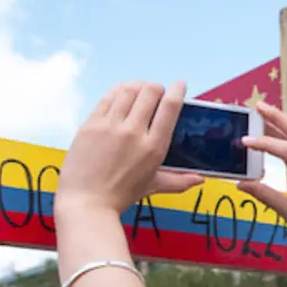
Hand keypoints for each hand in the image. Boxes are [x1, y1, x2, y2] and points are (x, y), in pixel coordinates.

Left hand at [56, 81, 204, 217]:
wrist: (86, 202)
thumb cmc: (120, 195)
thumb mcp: (153, 186)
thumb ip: (179, 181)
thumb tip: (200, 180)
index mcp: (154, 147)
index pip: (170, 107)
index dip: (177, 90)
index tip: (180, 85)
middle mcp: (133, 132)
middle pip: (150, 92)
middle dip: (156, 87)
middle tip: (156, 92)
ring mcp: (110, 126)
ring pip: (128, 90)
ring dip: (137, 85)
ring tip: (139, 90)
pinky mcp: (91, 124)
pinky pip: (107, 97)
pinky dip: (117, 91)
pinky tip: (120, 95)